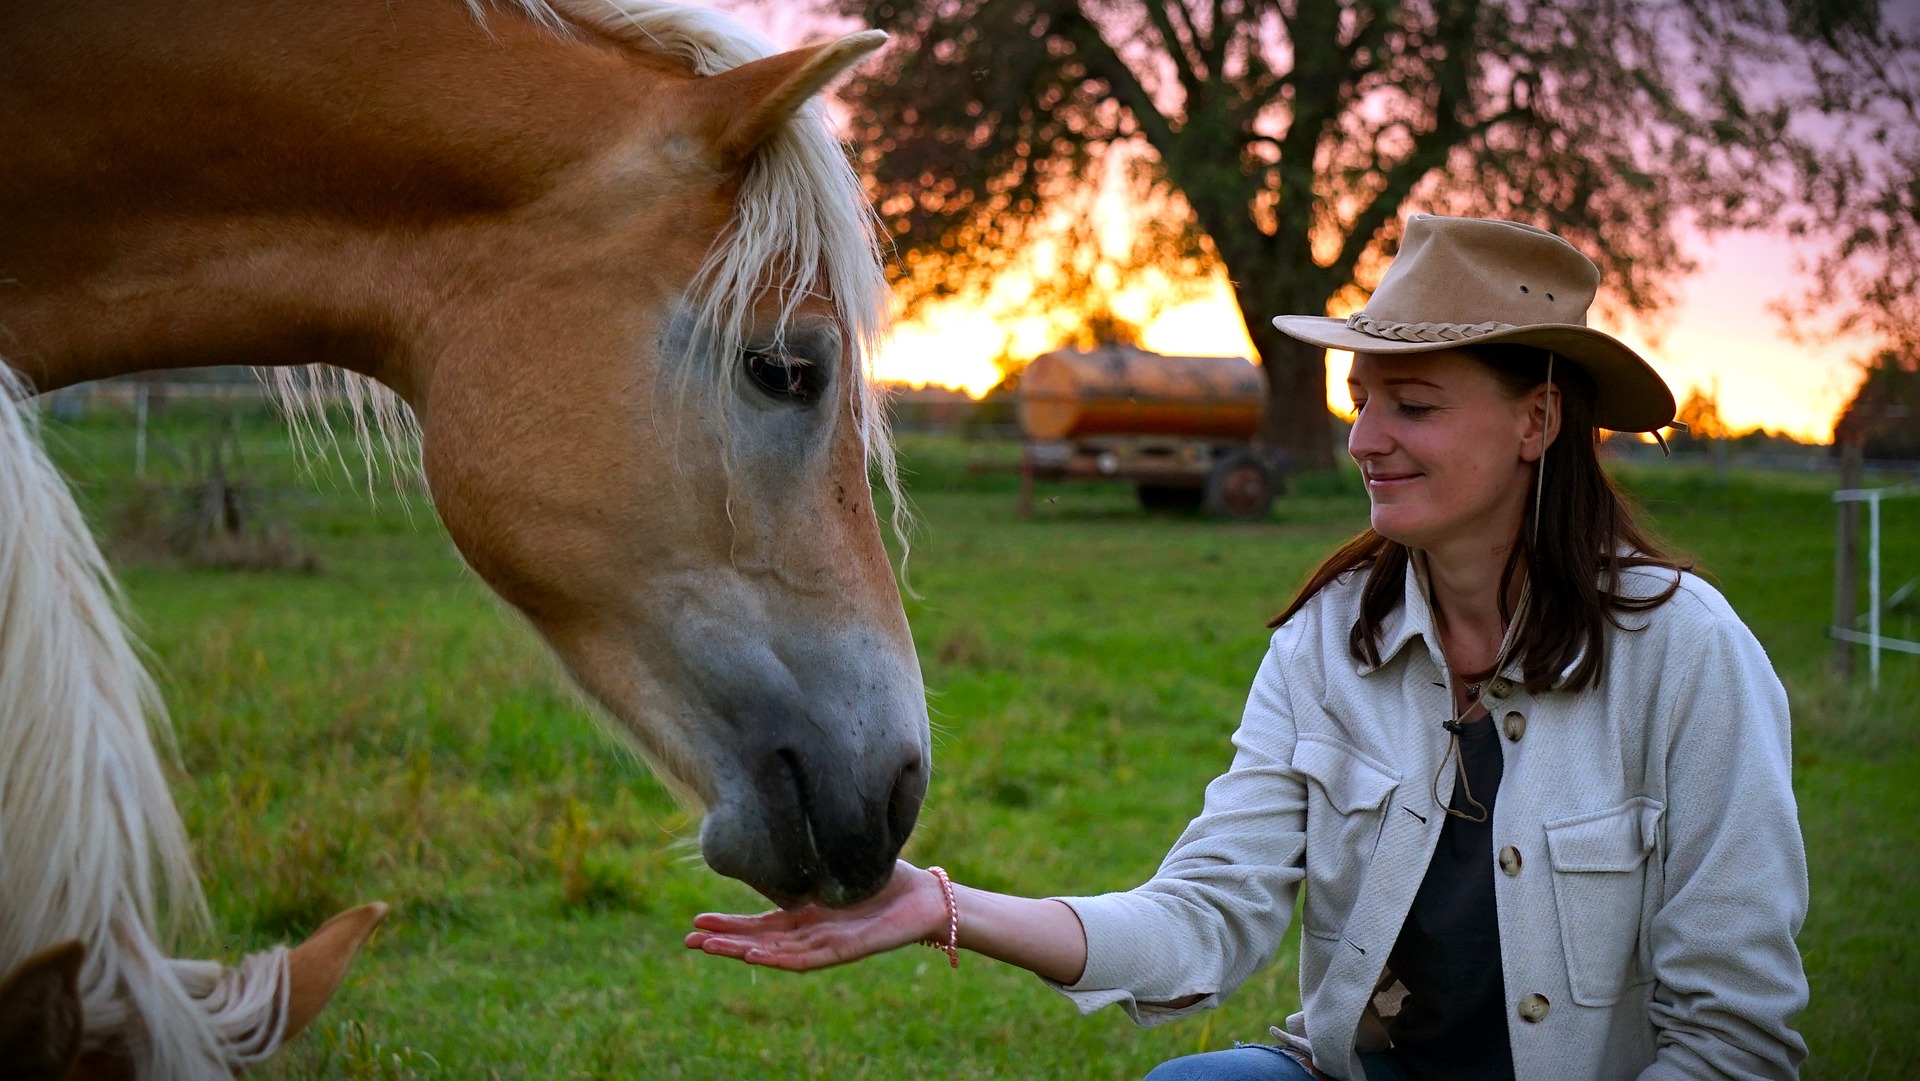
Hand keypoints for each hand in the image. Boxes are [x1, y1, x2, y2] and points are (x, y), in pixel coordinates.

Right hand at [685, 860, 947, 971]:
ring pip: (775, 953)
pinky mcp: (847, 950)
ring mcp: (828, 944)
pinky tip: (751, 954)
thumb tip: (782, 827)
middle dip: (723, 942)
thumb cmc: (889, 879)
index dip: (729, 925)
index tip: (697, 924)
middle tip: (688, 942)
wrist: (927, 898)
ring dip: (741, 951)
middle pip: (760, 941)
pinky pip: (806, 958)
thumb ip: (815, 857)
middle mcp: (813, 932)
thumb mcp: (841, 861)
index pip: (761, 924)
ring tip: (708, 948)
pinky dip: (776, 957)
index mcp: (809, 914)